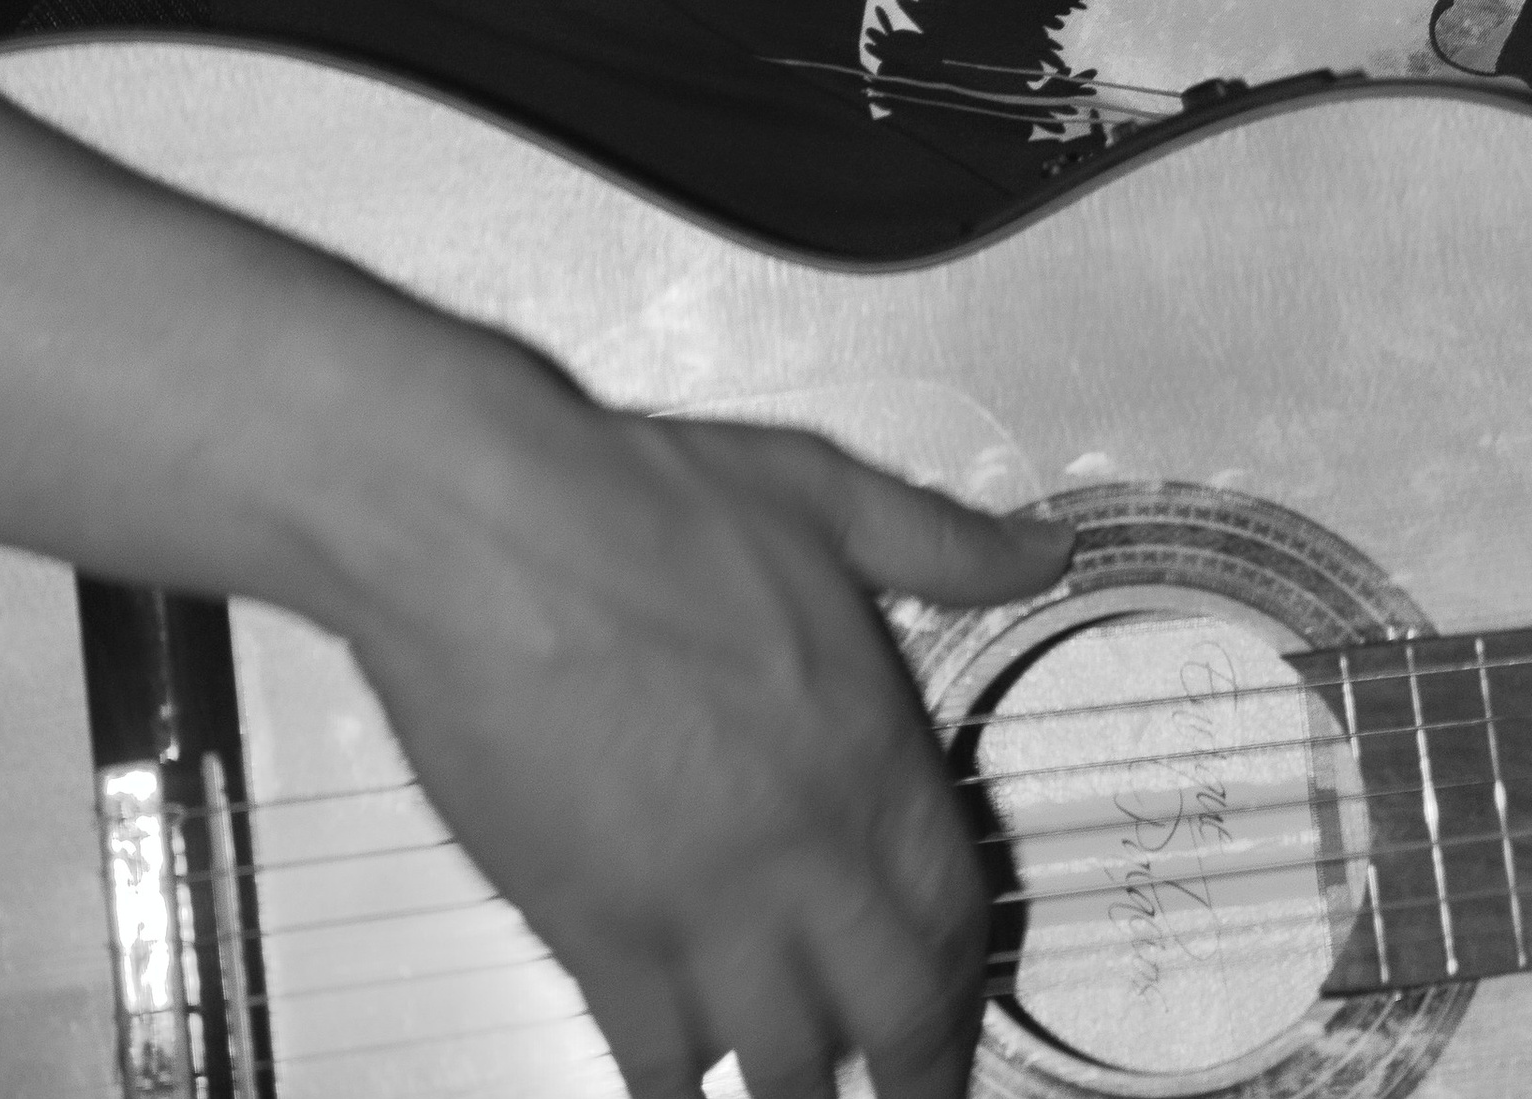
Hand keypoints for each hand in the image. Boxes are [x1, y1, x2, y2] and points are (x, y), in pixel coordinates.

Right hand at [346, 385, 1071, 1098]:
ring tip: (801, 1095)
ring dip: (800, 1090)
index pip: (953, 912)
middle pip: (890, 1018)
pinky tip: (684, 1092)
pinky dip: (680, 1093)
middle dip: (911, 1075)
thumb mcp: (825, 493)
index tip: (957, 1008)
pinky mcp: (593, 934)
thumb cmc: (640, 502)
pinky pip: (658, 1063)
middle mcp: (802, 849)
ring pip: (781, 1065)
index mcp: (868, 749)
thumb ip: (944, 542)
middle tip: (910, 1094)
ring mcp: (698, 906)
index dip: (963, 980)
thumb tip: (1042, 550)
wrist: (490, 534)